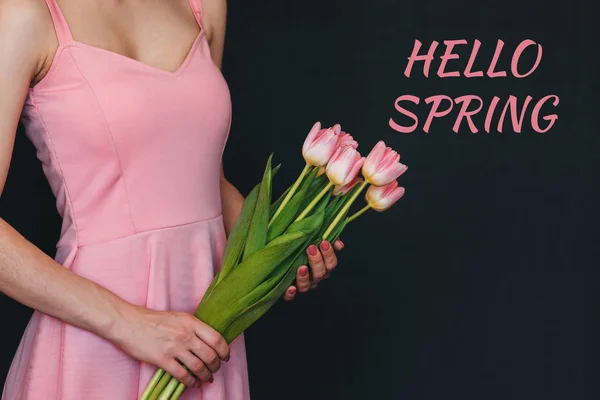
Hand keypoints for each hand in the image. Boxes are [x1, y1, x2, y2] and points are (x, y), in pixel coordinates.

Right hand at [109, 306, 229, 387]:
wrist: (128, 323)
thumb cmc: (152, 319)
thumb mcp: (178, 317)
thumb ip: (193, 327)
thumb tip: (207, 340)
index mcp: (191, 322)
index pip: (217, 338)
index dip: (224, 350)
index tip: (225, 356)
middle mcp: (186, 335)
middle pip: (210, 355)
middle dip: (216, 366)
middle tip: (215, 369)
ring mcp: (174, 348)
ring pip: (199, 367)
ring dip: (206, 376)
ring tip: (206, 379)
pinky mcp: (162, 360)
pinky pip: (182, 375)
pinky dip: (191, 382)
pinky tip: (193, 383)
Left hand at [282, 239, 343, 300]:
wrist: (278, 252)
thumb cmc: (299, 244)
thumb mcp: (312, 237)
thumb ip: (326, 238)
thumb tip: (339, 245)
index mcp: (322, 266)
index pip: (331, 264)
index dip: (329, 255)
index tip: (324, 242)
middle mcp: (313, 277)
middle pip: (320, 274)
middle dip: (317, 261)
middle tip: (311, 248)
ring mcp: (301, 284)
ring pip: (306, 286)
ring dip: (304, 277)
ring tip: (301, 267)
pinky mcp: (287, 290)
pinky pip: (290, 296)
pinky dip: (291, 293)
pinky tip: (291, 287)